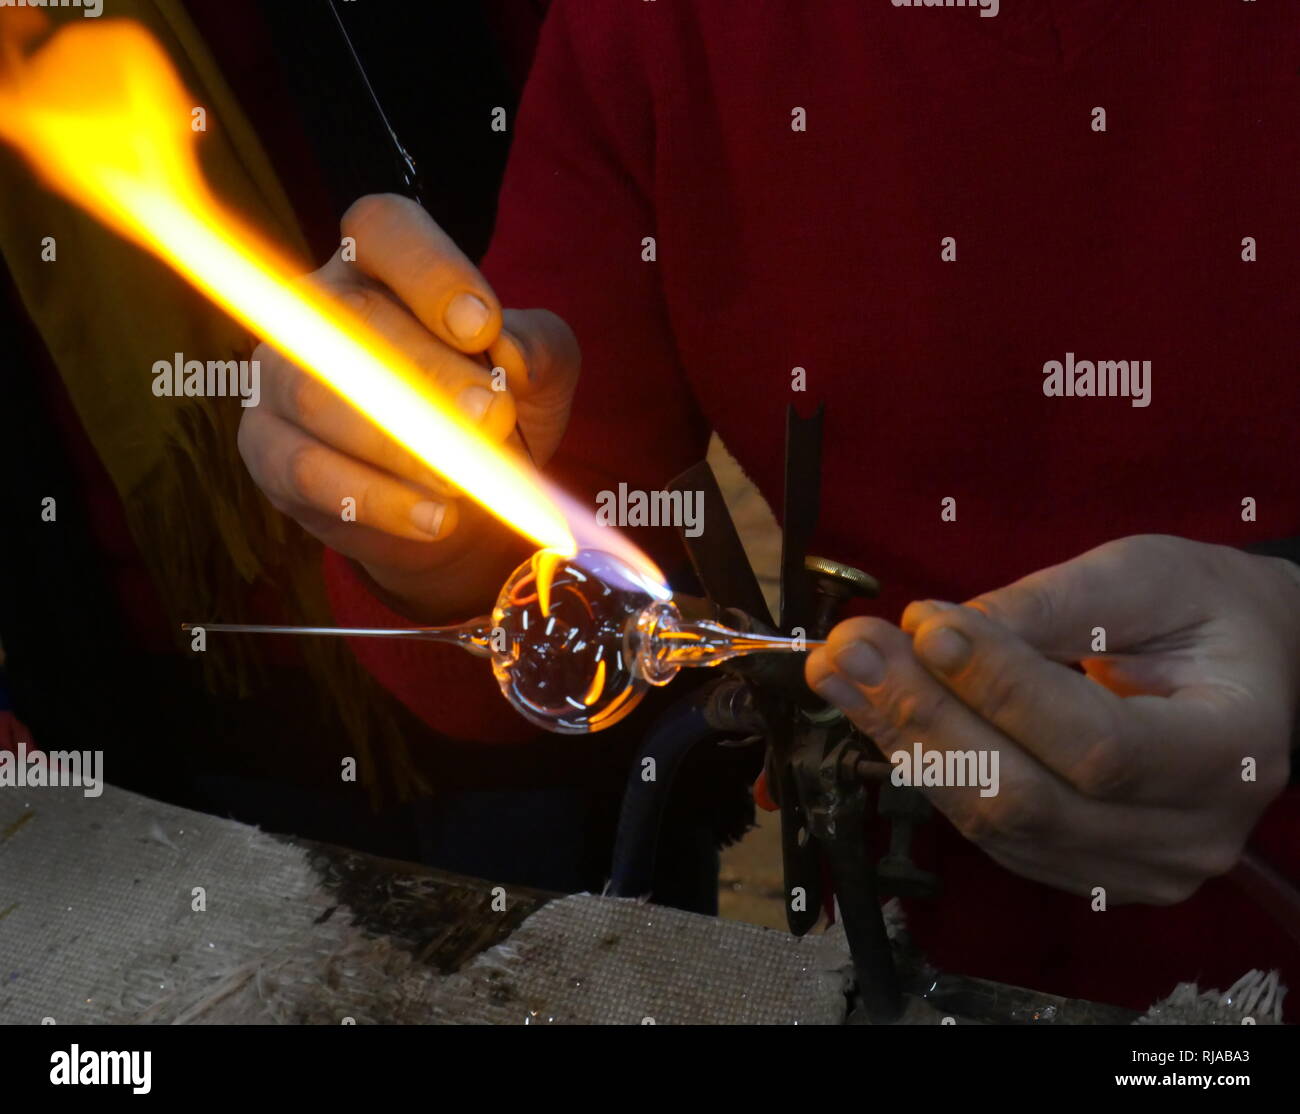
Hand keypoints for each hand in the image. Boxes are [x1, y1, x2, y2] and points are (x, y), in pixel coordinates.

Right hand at [237, 194, 579, 617]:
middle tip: (489, 417)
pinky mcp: (267, 451)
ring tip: (464, 477)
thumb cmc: (494, 413)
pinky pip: (307, 470)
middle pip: (350, 317)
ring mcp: (279, 378)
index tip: (482, 326)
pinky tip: (436, 518)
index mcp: (380, 264)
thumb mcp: (542, 375)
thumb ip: (540, 350)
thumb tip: (509, 351)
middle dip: (428, 371)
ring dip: (401, 443)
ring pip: (319, 398)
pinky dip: (379, 499)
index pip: (382, 229)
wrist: (463, 505)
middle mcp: (316, 307)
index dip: (430, 271)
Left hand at [806, 535, 1299, 904]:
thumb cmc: (1205, 613)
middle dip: (925, 715)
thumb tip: (935, 629)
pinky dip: (923, 765)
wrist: (1245, 675)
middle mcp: (1188, 833)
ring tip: (841, 670)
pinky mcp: (1079, 868)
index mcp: (1233, 752)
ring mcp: (1132, 867)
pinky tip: (874, 709)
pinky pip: (985, 827)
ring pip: (993, 819)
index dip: (1003, 688)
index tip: (926, 624)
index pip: (1100, 746)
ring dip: (902, 740)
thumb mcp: (1147, 577)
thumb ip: (1051, 603)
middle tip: (851, 648)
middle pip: (1028, 797)